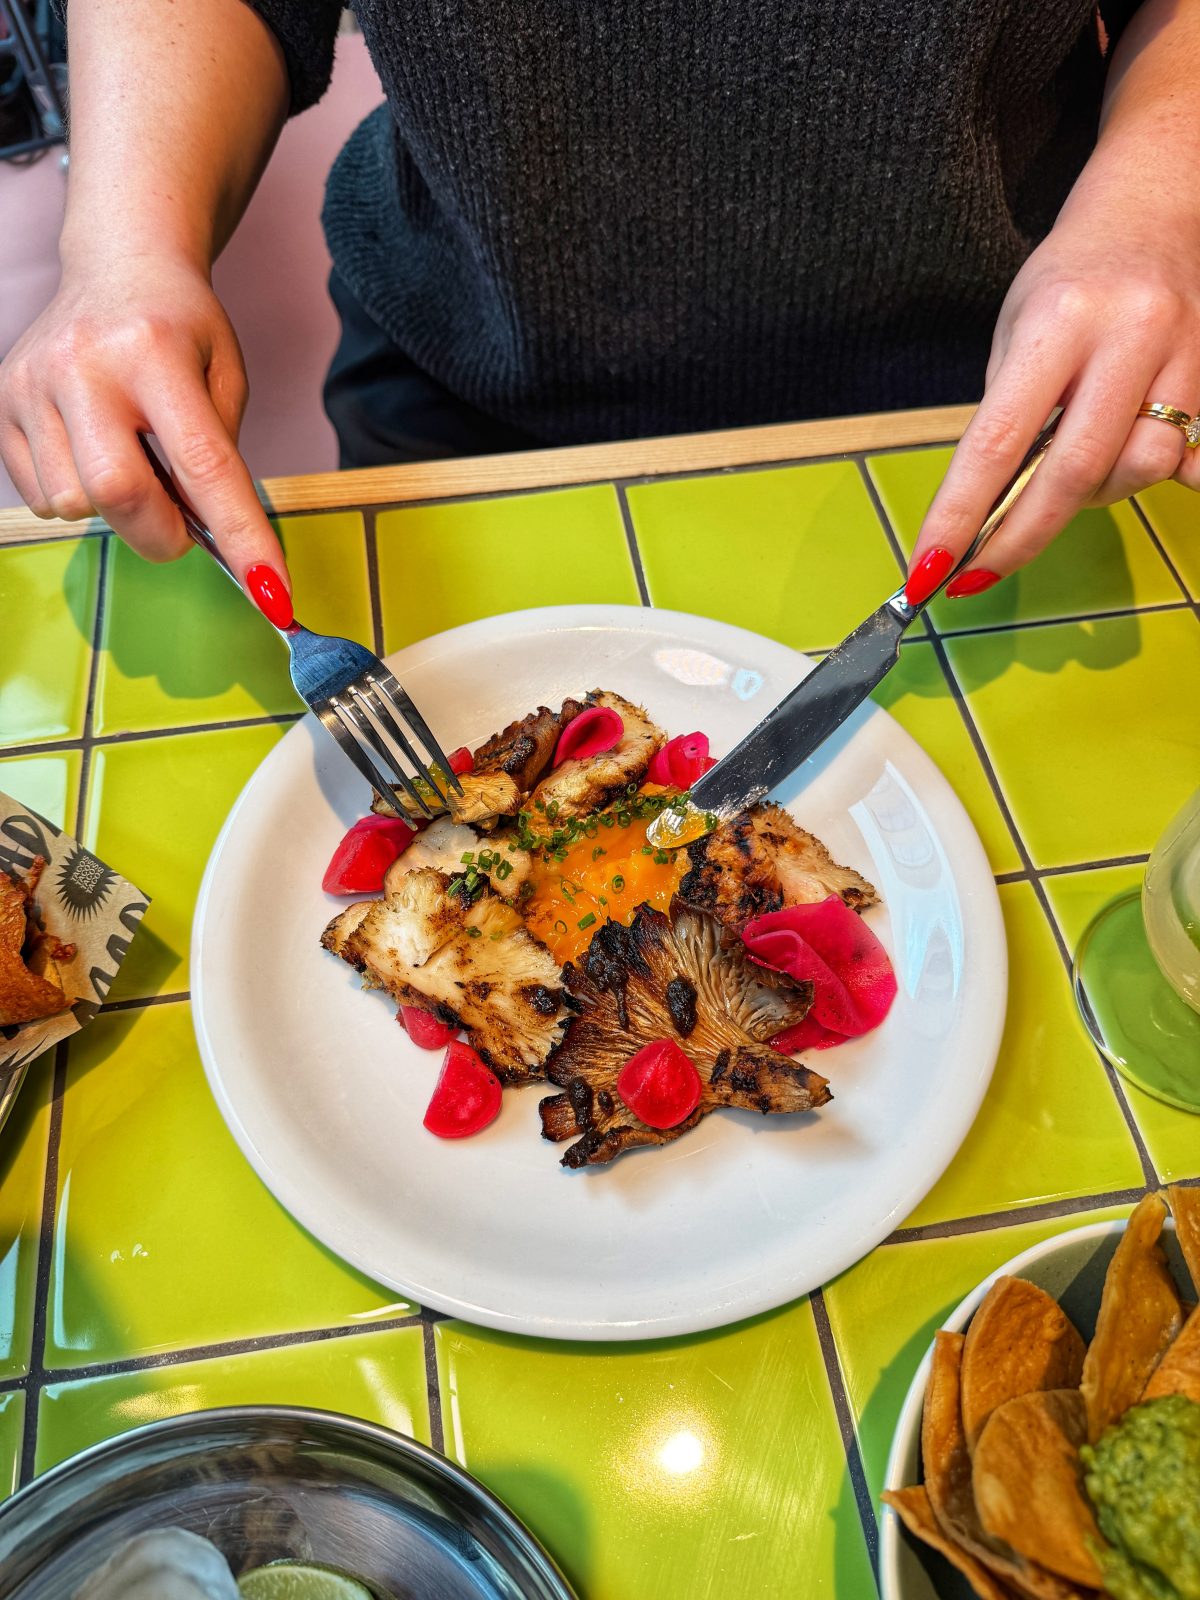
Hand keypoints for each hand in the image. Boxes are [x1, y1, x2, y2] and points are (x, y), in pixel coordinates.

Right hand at [0, 251, 290, 605]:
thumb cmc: (182, 328)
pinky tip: (94, 453)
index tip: (273, 595)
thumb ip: (220, 454)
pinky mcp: (3, 401)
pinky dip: (77, 496)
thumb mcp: (225, 376)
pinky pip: (40, 496)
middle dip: (161, 533)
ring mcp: (33, 382)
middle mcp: (83, 363)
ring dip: (116, 511)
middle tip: (183, 526)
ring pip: (74, 503)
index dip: (241, 536)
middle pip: (118, 493)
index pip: (204, 464)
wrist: (117, 264)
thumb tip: (215, 540)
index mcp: (154, 351)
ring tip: (133, 462)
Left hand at [906, 200, 1199, 602]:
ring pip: (1140, 467)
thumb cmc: (1068, 278)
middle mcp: (1126, 335)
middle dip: (1021, 535)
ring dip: (1092, 498)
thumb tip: (987, 509)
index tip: (930, 567)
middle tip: (979, 571)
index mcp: (1057, 321)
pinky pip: (1186, 453)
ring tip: (1063, 477)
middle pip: (1075, 470)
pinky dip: (1149, 475)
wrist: (1153, 209)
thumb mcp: (1014, 330)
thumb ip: (1009, 415)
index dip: (962, 516)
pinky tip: (1124, 468)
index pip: (998, 441)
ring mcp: (1179, 353)